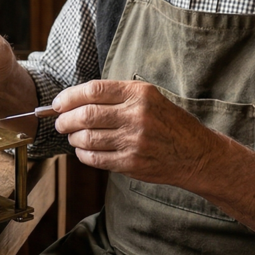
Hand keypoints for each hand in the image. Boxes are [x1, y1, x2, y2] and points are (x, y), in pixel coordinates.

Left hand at [52, 80, 214, 186]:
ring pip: (88, 138)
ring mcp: (134, 141)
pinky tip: (84, 151)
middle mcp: (137, 115)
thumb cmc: (169, 123)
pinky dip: (83, 154)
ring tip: (73, 136)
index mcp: (140, 93)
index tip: (58, 103)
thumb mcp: (150, 98)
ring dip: (73, 138)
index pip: (93, 91)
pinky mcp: (132, 163)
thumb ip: (118, 96)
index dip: (69, 97)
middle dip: (65, 120)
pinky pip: (96, 158)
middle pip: (86, 115)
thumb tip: (76, 100)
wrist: (196, 153)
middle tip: (60, 123)